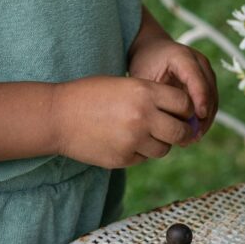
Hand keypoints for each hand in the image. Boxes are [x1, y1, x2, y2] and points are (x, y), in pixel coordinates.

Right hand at [51, 75, 195, 167]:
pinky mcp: (123, 159)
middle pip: (181, 131)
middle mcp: (143, 116)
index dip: (186, 109)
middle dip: (182, 131)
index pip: (184, 104)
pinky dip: (140, 152)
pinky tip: (125, 141)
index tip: (182, 111)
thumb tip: (184, 113)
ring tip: (144, 134)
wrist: (58, 116)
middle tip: (176, 129)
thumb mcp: (125, 84)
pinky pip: (144, 158)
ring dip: (160, 143)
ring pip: (164, 149)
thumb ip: (153, 96)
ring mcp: (133, 140)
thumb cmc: (92, 95)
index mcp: (145, 92)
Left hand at [128, 12, 217, 141]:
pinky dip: (204, 117)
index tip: (199, 117)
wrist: (152, 50)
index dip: (200, 98)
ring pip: (213, 98)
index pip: (196, 78)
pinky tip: (194, 132)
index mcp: (182, 56)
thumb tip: (167, 122)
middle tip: (194, 135)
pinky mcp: (208, 81)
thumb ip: (155, 96)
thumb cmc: (146, 64)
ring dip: (206, 119)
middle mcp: (199, 61)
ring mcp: (206, 71)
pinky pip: (211, 101)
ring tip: (193, 138)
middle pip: (209, 90)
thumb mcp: (144, 78)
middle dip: (204, 114)